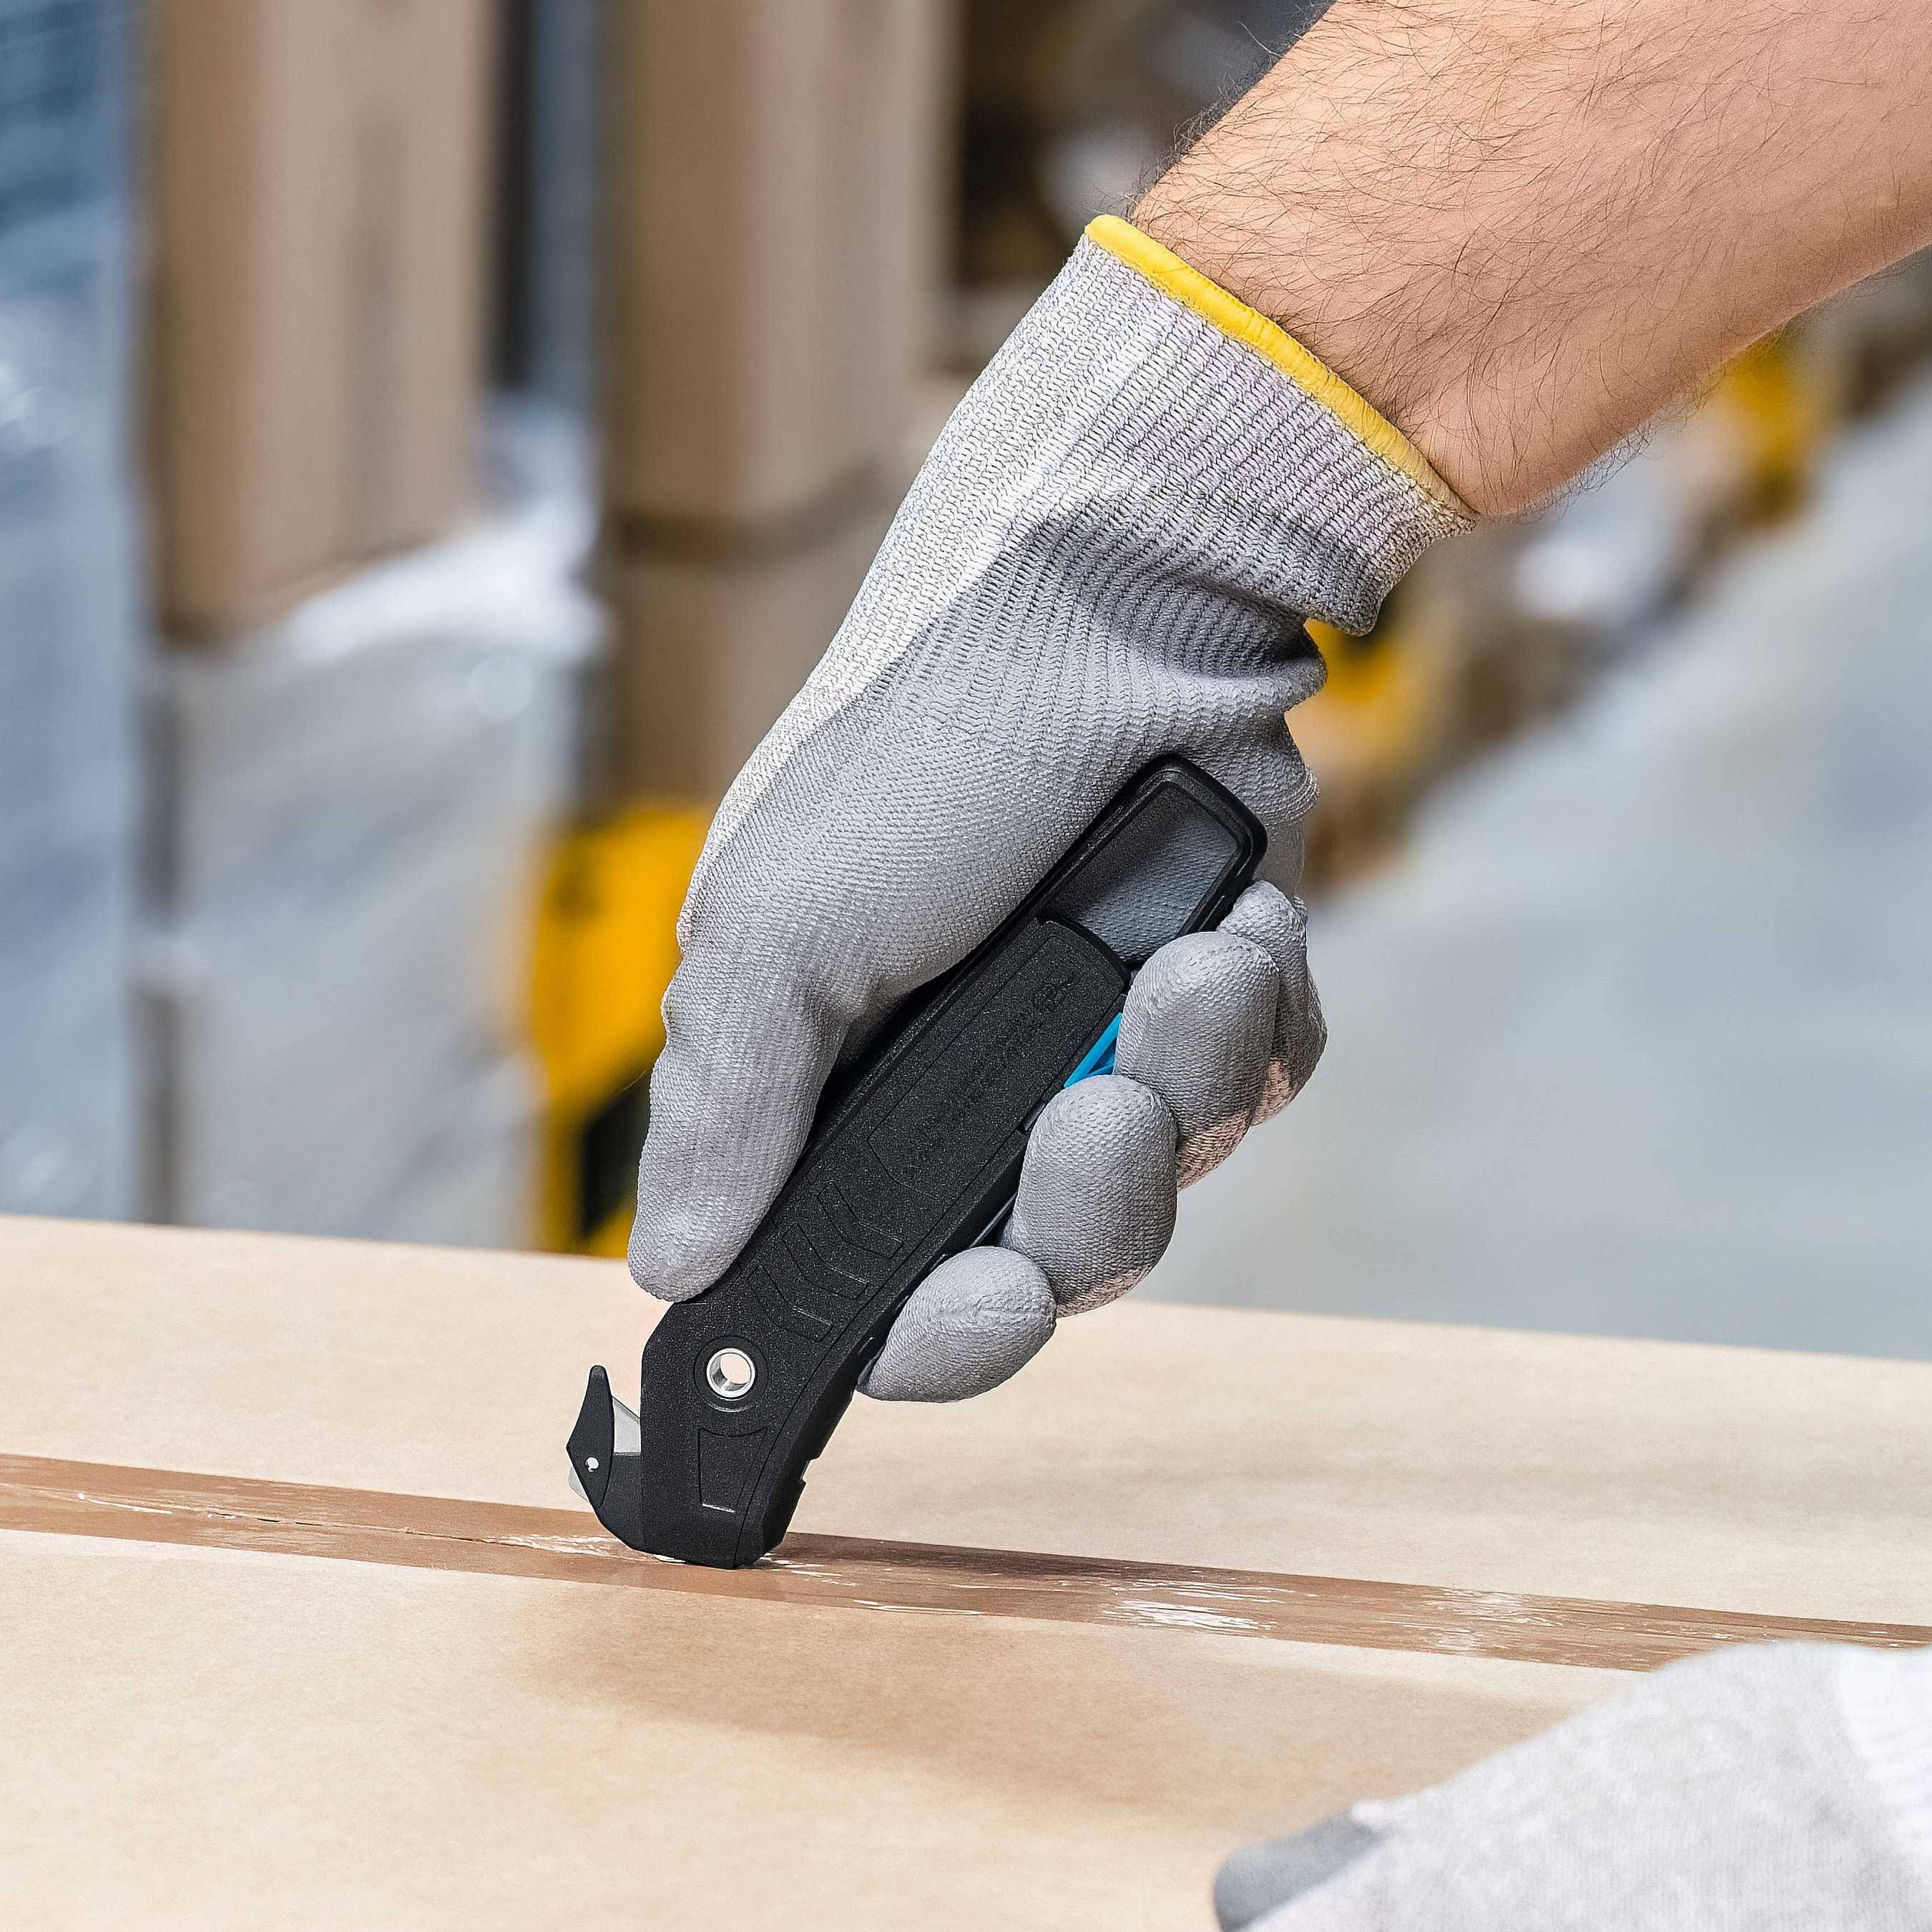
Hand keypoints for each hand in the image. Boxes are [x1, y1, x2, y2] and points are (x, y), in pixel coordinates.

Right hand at [628, 221, 1457, 1398]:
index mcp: (839, 1081)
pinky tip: (1233, 918)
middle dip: (1083, 1212)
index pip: (883, 1285)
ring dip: (1185, 1084)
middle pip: (1045, 1262)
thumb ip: (725, 1112)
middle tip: (1099, 1119)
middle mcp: (969, 1077)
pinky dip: (1257, 1017)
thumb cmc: (917, 746)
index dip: (934, 1334)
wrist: (1113, 597)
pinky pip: (1265, 1081)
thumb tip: (666, 1273)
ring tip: (1185, 964)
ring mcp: (1102, 1034)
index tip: (965, 1315)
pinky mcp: (1221, 983)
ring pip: (1171, 1181)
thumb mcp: (773, 929)